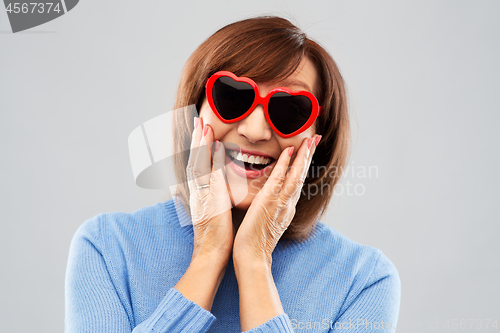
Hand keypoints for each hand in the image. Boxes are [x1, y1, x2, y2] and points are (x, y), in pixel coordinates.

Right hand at [186, 117, 233, 263]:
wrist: (209, 253)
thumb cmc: (215, 236)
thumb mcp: (211, 213)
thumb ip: (212, 199)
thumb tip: (212, 191)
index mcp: (199, 193)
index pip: (196, 165)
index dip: (198, 147)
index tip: (200, 131)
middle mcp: (197, 190)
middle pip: (194, 159)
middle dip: (196, 139)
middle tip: (198, 119)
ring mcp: (202, 193)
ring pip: (199, 162)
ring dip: (201, 142)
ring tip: (203, 124)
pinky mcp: (210, 198)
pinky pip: (210, 174)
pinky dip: (212, 158)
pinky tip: (217, 145)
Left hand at [232, 135, 320, 267]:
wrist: (252, 257)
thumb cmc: (255, 241)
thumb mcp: (268, 221)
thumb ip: (273, 208)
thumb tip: (272, 199)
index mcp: (287, 207)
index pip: (297, 181)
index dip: (303, 165)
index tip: (308, 149)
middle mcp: (288, 204)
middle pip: (301, 175)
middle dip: (309, 156)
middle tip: (316, 138)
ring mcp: (281, 203)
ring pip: (296, 175)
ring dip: (303, 157)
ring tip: (309, 140)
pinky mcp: (270, 203)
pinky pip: (280, 180)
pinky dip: (285, 165)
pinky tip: (289, 152)